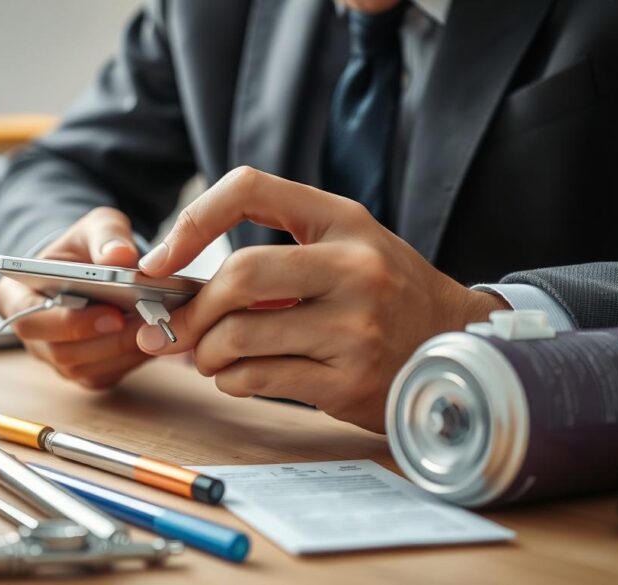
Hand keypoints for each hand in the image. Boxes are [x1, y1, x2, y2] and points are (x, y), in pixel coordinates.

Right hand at [0, 207, 150, 388]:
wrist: (97, 269)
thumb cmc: (87, 247)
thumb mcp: (95, 228)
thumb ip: (106, 236)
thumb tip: (120, 256)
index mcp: (16, 297)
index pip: (27, 318)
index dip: (67, 321)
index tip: (111, 311)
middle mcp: (34, 335)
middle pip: (60, 351)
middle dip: (104, 339)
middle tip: (143, 321)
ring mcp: (58, 358)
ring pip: (86, 369)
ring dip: (124, 350)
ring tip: (157, 326)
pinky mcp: (86, 371)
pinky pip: (108, 374)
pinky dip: (133, 358)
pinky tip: (156, 335)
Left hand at [135, 167, 507, 431]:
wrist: (459, 347)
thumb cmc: (386, 296)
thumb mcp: (347, 250)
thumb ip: (276, 257)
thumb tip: (178, 287)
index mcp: (343, 220)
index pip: (249, 190)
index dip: (190, 221)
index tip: (158, 259)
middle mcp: (352, 267)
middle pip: (238, 275)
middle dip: (192, 310)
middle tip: (173, 329)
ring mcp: (354, 326)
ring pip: (240, 336)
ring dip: (205, 353)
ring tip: (208, 356)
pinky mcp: (348, 379)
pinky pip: (258, 379)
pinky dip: (231, 381)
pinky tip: (238, 377)